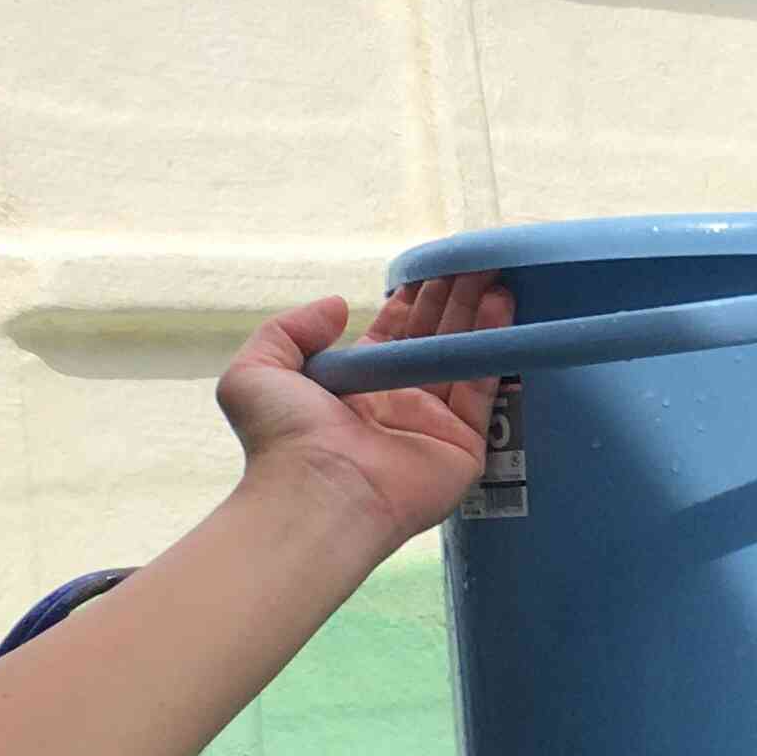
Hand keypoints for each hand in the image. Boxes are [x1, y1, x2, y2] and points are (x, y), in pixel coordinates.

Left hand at [214, 277, 514, 550]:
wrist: (317, 493)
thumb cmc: (282, 438)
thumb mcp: (256, 371)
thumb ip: (290, 329)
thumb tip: (338, 304)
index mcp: (355, 386)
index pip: (394, 334)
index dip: (413, 301)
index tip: (432, 269)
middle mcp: (396, 402)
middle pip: (433, 339)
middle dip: (452, 299)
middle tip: (473, 262)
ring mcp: (432, 425)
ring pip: (463, 357)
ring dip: (478, 314)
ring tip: (494, 274)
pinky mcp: (462, 444)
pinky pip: (483, 388)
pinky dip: (494, 347)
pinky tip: (500, 306)